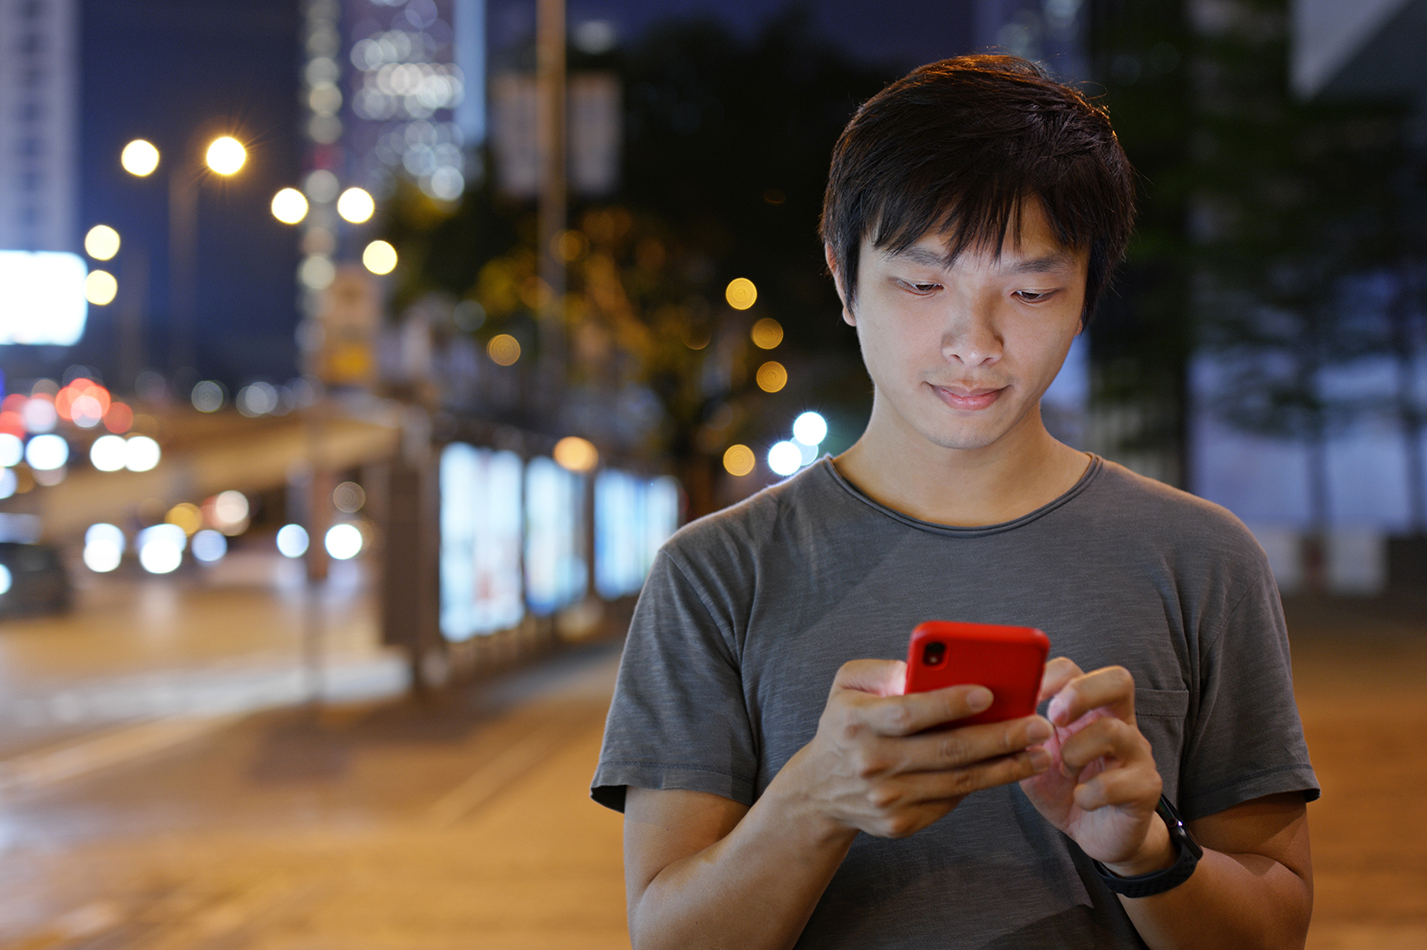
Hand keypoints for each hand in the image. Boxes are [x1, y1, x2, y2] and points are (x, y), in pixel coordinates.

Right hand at [777, 659, 1053, 840]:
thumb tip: (922, 667)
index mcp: (856, 721)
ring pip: (958, 781)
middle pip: (946, 750)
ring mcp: (887, 798)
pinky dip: (983, 784)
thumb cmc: (844, 724)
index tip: (989, 693)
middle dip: (1000, 737)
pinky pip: (950, 801)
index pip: (910, 712)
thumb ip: (882, 669)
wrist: (819, 789)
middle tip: (1038, 726)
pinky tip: (1009, 769)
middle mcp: (871, 762)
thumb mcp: (847, 685)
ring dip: (1005, 767)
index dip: (950, 703)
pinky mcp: (901, 823)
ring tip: (1040, 753)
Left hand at [1019, 658, 1167, 871]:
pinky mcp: (1145, 787)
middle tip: (1055, 718)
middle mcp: (1119, 722)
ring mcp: (1136, 753)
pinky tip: (1081, 800)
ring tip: (1066, 770)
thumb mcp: (1034, 758)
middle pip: (1118, 680)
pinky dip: (1091, 793)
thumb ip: (1020, 736)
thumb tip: (995, 714)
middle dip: (1080, 693)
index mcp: (1088, 709)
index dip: (1049, 675)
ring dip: (1077, 751)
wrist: (1096, 833)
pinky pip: (1120, 782)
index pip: (1074, 670)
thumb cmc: (1064, 787)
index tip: (1028, 698)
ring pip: (1114, 730)